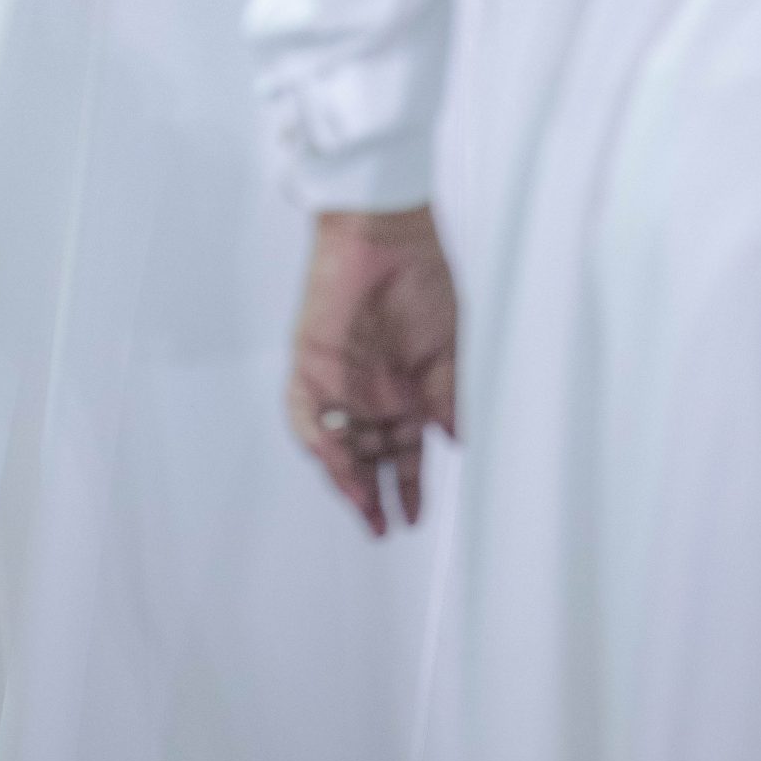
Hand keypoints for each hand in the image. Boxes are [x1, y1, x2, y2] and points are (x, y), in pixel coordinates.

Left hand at [287, 204, 456, 537]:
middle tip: (381, 527)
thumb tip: (457, 443)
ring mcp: (338, 378)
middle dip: (372, 494)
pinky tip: (332, 458)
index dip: (408, 486)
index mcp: (406, 391)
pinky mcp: (310, 360)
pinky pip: (303, 408)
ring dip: (345, 475)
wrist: (387, 233)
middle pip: (366, 457)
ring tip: (362, 505)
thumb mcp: (448, 347)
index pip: (402, 452)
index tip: (414, 517)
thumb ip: (449, 396)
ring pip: (335, 442)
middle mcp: (371, 391)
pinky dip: (316, 435)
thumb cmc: (423, 279)